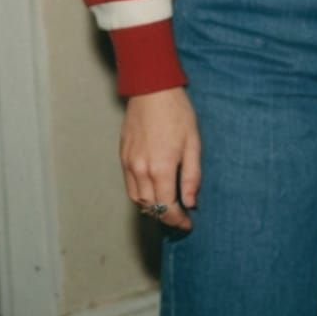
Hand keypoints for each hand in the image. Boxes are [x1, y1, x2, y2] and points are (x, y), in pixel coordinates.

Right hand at [120, 86, 200, 230]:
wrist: (152, 91)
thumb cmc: (177, 114)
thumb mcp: (193, 144)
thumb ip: (192, 176)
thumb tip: (190, 202)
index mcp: (161, 170)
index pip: (168, 207)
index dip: (178, 220)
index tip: (187, 224)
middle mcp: (141, 172)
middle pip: (151, 207)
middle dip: (166, 217)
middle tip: (180, 219)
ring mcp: (129, 165)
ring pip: (138, 200)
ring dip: (152, 208)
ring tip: (167, 208)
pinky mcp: (123, 157)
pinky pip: (130, 186)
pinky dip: (140, 196)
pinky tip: (153, 192)